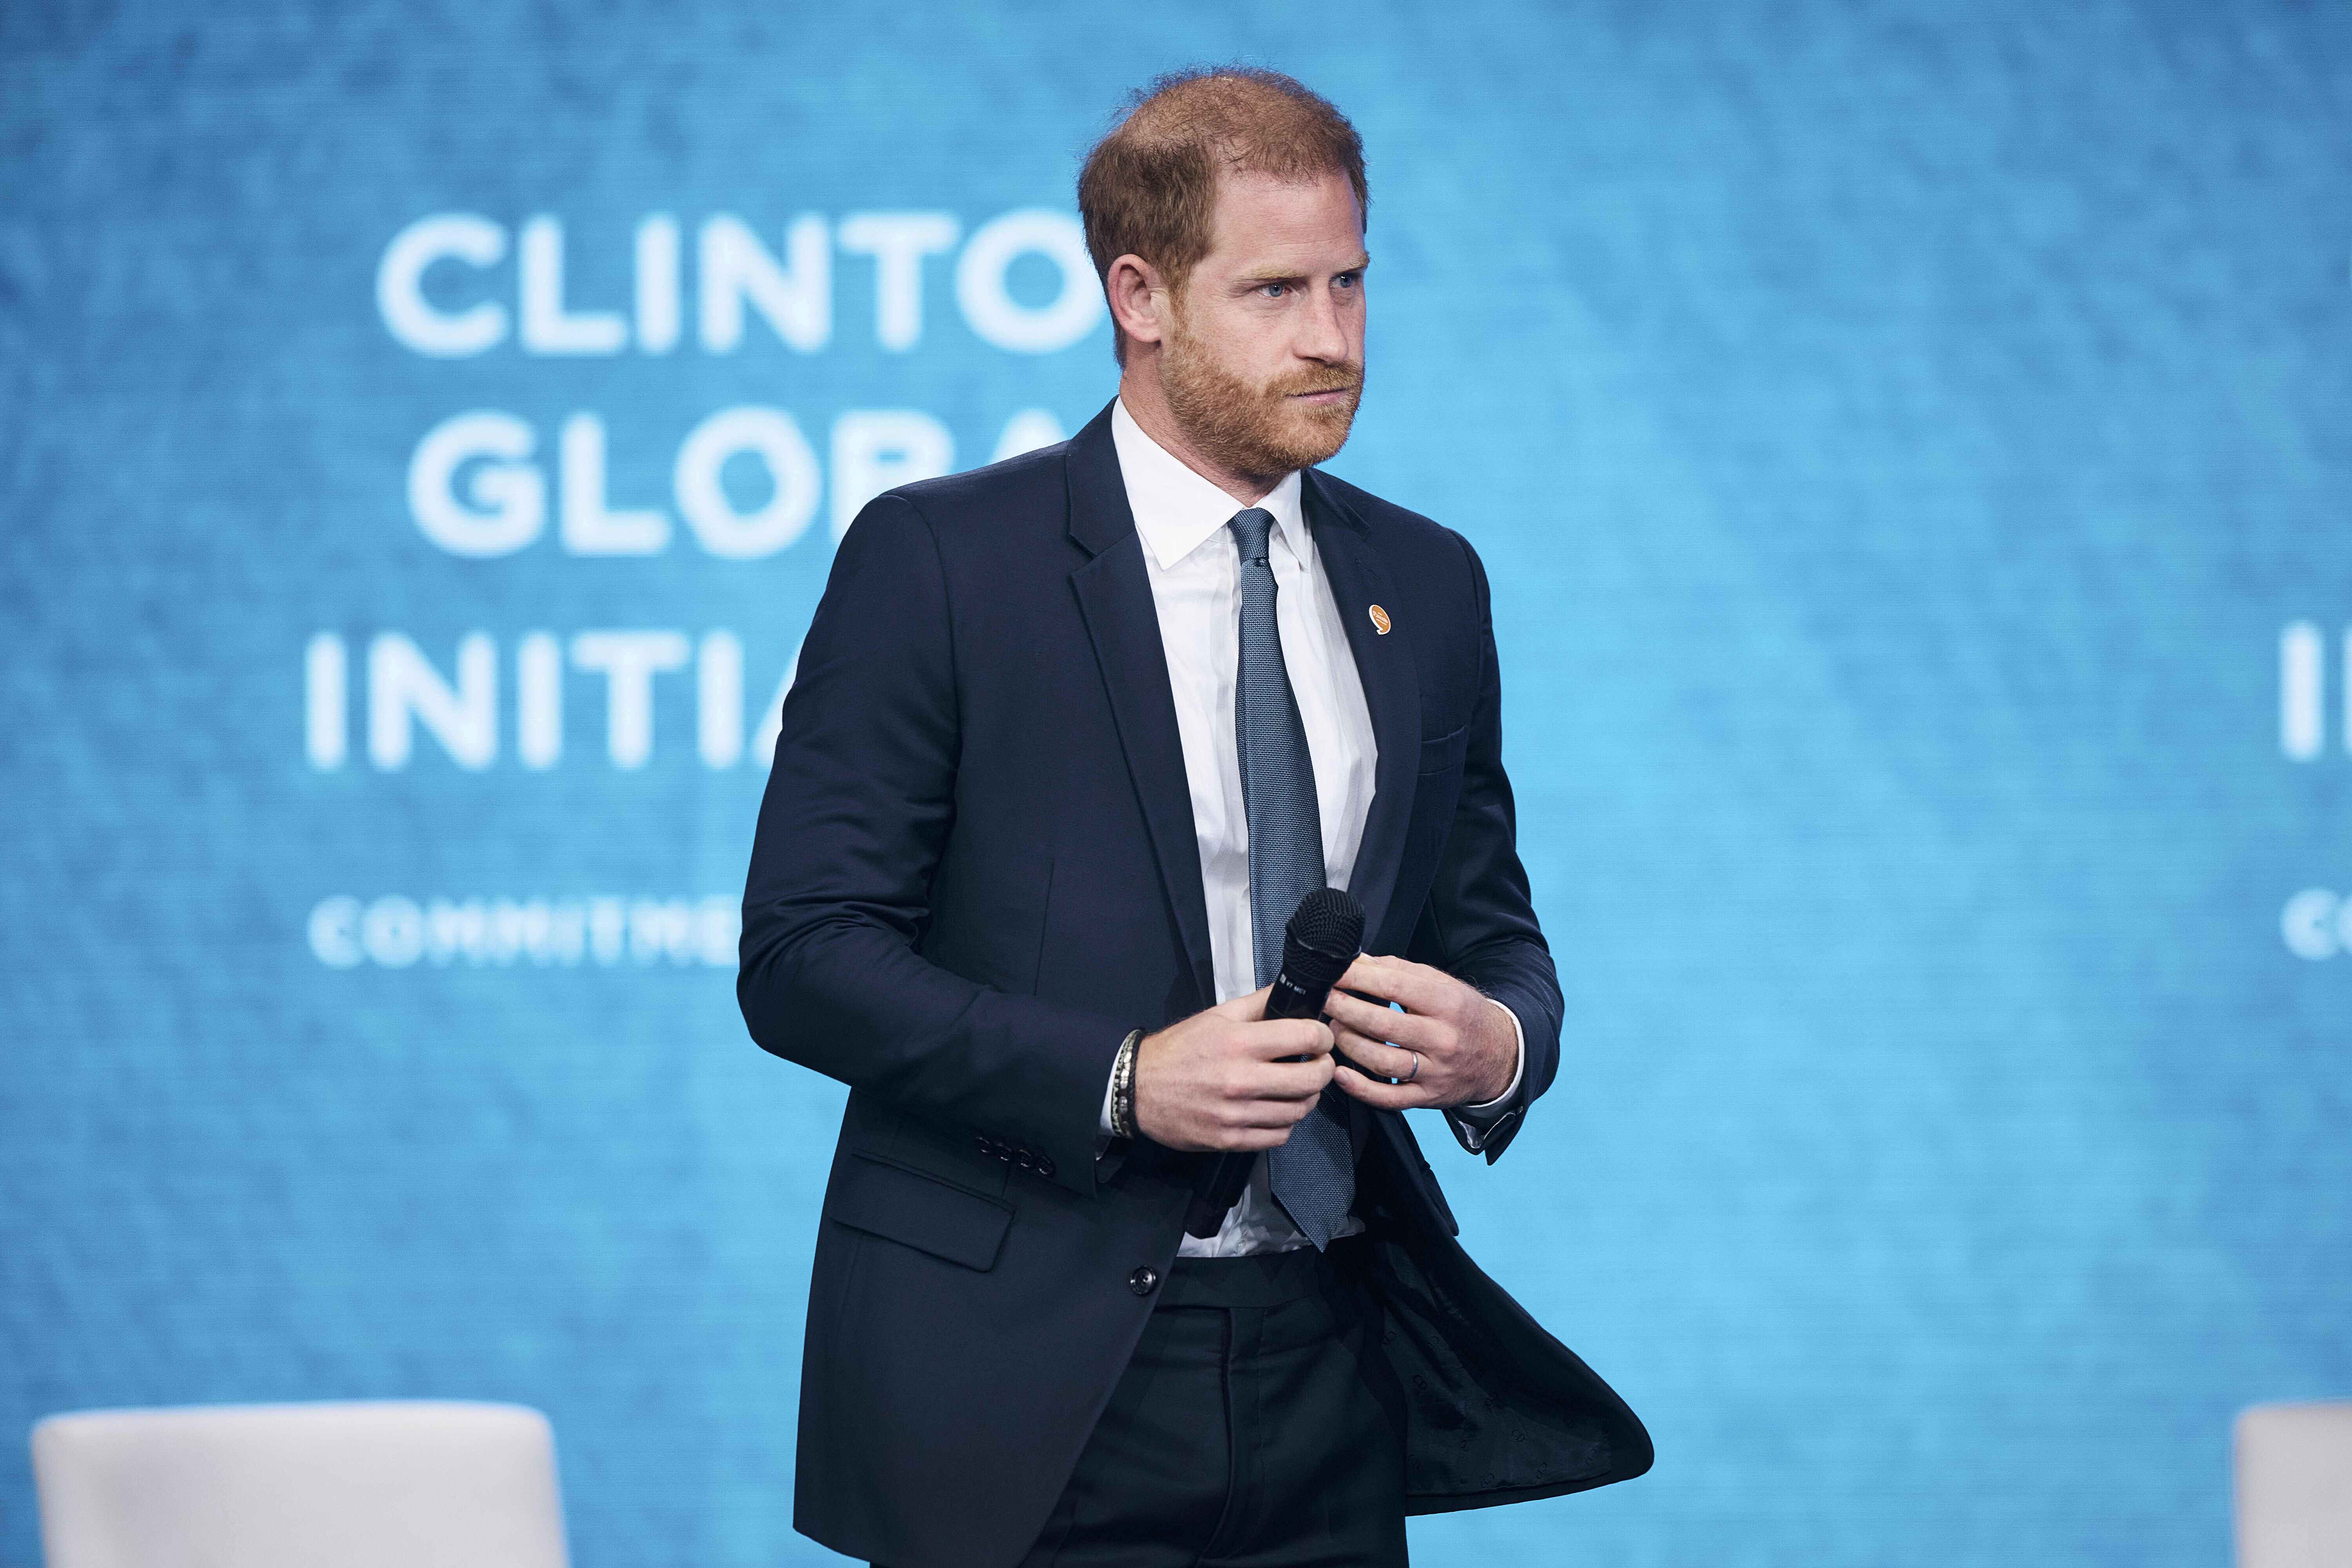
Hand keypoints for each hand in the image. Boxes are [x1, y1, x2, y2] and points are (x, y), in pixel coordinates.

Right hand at [1133, 988, 1335, 1151]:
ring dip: (1307, 1098)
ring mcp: (1235, 1113)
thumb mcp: (1218, 1016)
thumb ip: (1260, 1003)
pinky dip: (1285, 1124)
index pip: (1305, 1037)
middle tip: (1319, 1063)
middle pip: (1311, 1079)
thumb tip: (1294, 992)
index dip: (1322, 1036)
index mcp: (1238, 1043)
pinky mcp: (1229, 1139)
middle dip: (1325, 1068)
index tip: (1320, 1038)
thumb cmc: (1177, 1050)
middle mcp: (1240, 1079)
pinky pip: (1278, 1136)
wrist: (1137, 1088)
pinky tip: (1277, 1110)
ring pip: (1298, 1111)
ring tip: (1299, 1087)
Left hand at [1325, 954, 1515, 1110]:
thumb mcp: (1442, 984)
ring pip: (1382, 1062)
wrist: (1499, 1055)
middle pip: (1383, 1025)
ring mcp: (1435, 1072)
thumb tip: (1359, 961)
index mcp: (1448, 1004)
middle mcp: (1443, 1039)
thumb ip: (1400, 971)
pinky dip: (1361, 1089)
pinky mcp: (1427, 1097)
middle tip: (1325, 999)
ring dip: (1349, 1044)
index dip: (1359, 979)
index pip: (1396, 987)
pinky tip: (1340, 1074)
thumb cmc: (1464, 1015)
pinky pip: (1389, 1098)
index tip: (1335, 972)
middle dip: (1346, 1009)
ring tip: (1331, 1029)